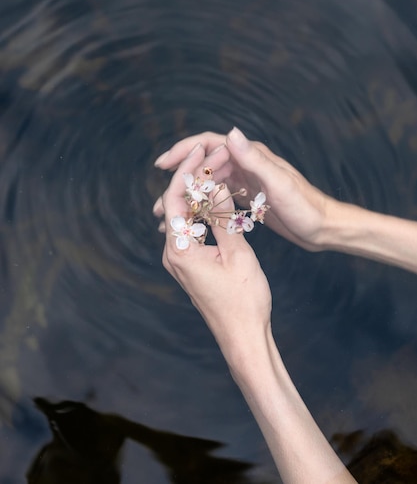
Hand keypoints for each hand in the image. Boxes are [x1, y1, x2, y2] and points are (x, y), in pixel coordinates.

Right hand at [155, 128, 332, 250]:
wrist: (324, 228)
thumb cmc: (306, 207)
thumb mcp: (279, 184)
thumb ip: (254, 159)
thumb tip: (231, 133)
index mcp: (251, 156)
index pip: (209, 145)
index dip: (184, 151)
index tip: (163, 165)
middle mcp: (246, 165)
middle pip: (204, 167)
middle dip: (179, 182)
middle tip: (159, 204)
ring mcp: (246, 182)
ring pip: (208, 185)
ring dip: (187, 199)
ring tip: (168, 218)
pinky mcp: (248, 199)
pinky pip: (218, 200)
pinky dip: (202, 209)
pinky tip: (191, 222)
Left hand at [161, 143, 271, 360]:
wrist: (243, 337)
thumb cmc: (244, 299)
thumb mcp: (237, 252)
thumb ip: (222, 215)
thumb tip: (214, 182)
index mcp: (180, 249)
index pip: (176, 198)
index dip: (188, 171)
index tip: (201, 151)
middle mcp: (173, 254)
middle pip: (176, 205)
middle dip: (193, 179)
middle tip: (211, 156)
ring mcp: (179, 261)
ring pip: (184, 216)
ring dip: (198, 194)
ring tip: (215, 172)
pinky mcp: (189, 265)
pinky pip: (190, 230)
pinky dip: (202, 212)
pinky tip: (216, 201)